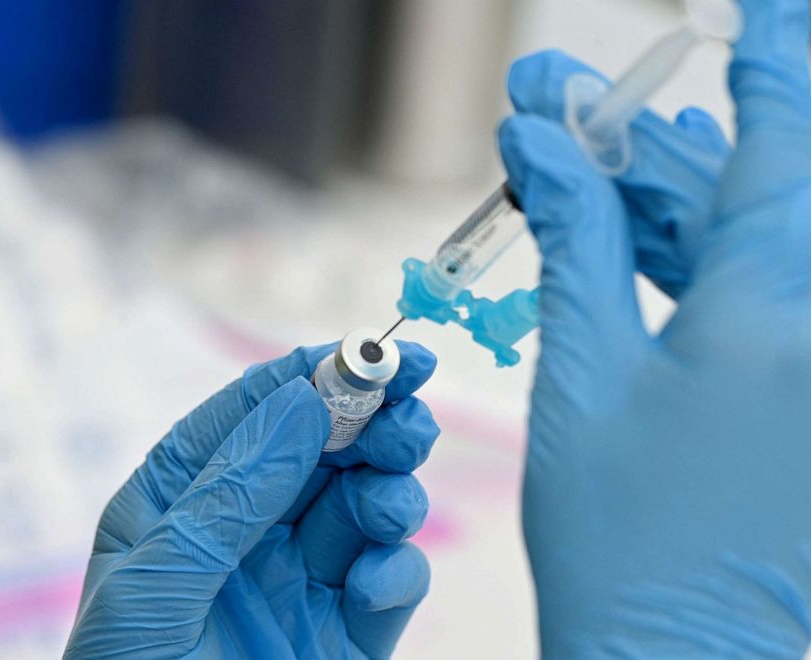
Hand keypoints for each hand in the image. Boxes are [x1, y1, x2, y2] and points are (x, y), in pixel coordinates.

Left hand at [64, 343, 439, 658]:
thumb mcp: (158, 584)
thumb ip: (231, 493)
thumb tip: (304, 404)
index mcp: (180, 499)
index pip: (254, 411)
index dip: (318, 373)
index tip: (381, 353)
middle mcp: (242, 529)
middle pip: (324, 450)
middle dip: (372, 426)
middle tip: (411, 417)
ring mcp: (295, 581)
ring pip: (363, 506)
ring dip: (390, 494)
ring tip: (388, 509)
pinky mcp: (340, 635)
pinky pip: (385, 584)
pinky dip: (394, 574)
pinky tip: (374, 586)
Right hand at [501, 1, 810, 655]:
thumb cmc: (622, 537)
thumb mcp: (582, 376)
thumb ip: (574, 243)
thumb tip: (545, 145)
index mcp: (773, 310)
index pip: (778, 140)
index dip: (764, 57)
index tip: (757, 2)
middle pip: (741, 186)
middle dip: (642, 135)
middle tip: (557, 96)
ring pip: (740, 239)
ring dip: (656, 190)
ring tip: (577, 148)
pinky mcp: (797, 399)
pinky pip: (746, 294)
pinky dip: (682, 255)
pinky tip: (629, 221)